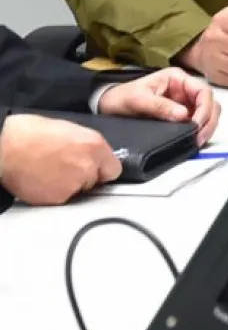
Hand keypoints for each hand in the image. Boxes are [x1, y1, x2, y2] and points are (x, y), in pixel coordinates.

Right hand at [0, 114, 121, 204]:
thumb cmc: (28, 133)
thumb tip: (92, 155)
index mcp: (94, 145)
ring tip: (48, 171)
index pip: (114, 169)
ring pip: (78, 191)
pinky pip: (61, 200)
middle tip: (62, 166)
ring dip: (67, 185)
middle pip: (95, 181)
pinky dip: (53, 193)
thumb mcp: (68, 130)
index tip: (95, 170)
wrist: (4, 147)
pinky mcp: (58, 198)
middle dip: (83, 176)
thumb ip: (86, 146)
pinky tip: (41, 180)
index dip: (102, 169)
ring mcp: (74, 183)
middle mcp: (88, 165)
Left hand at [97, 67, 221, 144]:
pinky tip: (192, 140)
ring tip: (196, 141)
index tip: (196, 125)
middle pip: (210, 103)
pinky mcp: (181, 115)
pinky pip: (198, 123)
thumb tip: (184, 115)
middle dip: (208, 121)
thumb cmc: (121, 98)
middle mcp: (185, 89)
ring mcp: (185, 102)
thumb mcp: (138, 100)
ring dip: (206, 128)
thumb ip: (160, 106)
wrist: (107, 105)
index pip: (203, 92)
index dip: (205, 109)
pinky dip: (199, 132)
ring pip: (208, 114)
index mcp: (178, 79)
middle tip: (198, 138)